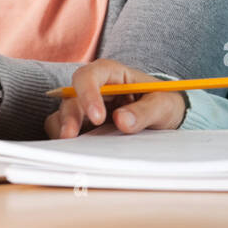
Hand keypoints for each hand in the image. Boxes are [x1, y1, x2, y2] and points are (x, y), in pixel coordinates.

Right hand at [44, 59, 185, 137]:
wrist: (166, 116)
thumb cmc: (163, 103)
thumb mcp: (163, 105)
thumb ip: (145, 111)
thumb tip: (122, 121)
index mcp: (112, 74)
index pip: (91, 75)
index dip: (88, 93)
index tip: (97, 117)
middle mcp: (94, 88)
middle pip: (71, 96)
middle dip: (69, 116)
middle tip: (70, 137)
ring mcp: (87, 108)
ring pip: (63, 113)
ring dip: (62, 128)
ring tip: (69, 148)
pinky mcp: (85, 126)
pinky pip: (65, 130)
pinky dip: (65, 140)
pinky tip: (74, 153)